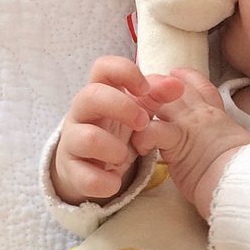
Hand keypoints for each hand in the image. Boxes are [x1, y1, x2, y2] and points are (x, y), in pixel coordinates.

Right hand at [52, 56, 182, 204]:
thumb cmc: (119, 127)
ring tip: (127, 155)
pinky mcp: (71, 169)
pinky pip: (81, 175)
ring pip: (85, 137)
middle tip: (143, 122)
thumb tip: (178, 85)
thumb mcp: (140, 109)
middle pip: (90, 95)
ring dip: (112, 147)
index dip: (125, 71)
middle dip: (122, 107)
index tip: (145, 88)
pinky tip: (115, 182)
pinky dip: (101, 180)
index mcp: (101, 90)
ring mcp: (72, 140)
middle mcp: (82, 111)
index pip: (103, 66)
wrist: (93, 164)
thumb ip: (158, 94)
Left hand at [132, 68, 249, 218]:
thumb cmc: (246, 172)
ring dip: (142, 106)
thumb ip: (226, 142)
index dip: (186, 78)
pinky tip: (138, 145)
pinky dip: (142, 135)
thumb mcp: (239, 149)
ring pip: (160, 101)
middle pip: (174, 87)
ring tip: (131, 117)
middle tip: (139, 95)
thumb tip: (226, 151)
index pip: (202, 87)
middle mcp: (204, 113)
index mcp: (219, 115)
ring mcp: (191, 124)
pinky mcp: (179, 140)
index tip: (174, 74)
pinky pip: (154, 129)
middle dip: (155, 88)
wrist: (247, 181)